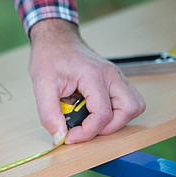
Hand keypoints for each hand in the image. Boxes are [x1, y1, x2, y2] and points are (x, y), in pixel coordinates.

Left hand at [29, 19, 144, 143]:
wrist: (55, 39)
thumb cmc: (49, 57)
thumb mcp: (41, 86)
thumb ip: (49, 114)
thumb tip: (59, 137)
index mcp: (93, 75)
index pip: (103, 114)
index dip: (87, 132)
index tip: (70, 137)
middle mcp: (111, 75)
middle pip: (129, 110)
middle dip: (107, 128)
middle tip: (84, 129)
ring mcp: (116, 76)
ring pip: (134, 106)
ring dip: (116, 120)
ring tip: (91, 121)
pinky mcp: (114, 79)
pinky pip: (127, 100)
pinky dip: (115, 112)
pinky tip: (93, 111)